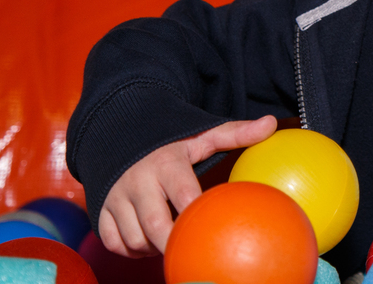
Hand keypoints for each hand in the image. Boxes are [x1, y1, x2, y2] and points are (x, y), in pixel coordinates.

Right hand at [97, 114, 276, 256]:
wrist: (120, 131)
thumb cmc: (171, 141)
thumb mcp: (201, 135)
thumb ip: (235, 133)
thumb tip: (272, 124)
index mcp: (166, 164)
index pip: (184, 195)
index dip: (197, 215)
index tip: (213, 228)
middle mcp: (138, 181)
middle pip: (155, 225)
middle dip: (174, 243)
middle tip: (193, 250)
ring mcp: (116, 197)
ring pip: (134, 239)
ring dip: (153, 248)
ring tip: (171, 241)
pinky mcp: (100, 209)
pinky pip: (114, 243)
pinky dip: (131, 250)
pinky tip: (148, 243)